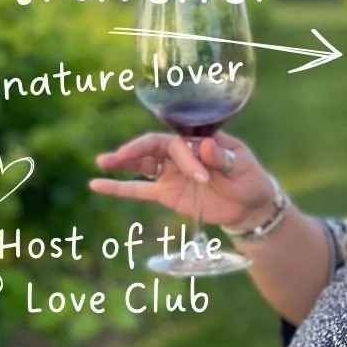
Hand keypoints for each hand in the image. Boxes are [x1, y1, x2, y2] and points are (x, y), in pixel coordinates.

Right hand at [90, 132, 277, 229]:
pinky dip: (118, 189)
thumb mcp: (243, 166)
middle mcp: (180, 154)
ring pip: (142, 164)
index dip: (185, 159)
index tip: (202, 177)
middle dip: (135, 150)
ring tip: (102, 161)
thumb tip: (208, 146)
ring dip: (122, 163)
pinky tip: (96, 185)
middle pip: (152, 147)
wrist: (250, 205)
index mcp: (198, 141)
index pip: (179, 143)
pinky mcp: (166, 194)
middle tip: (119, 156)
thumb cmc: (249, 179)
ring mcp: (171, 173)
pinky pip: (139, 190)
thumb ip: (224, 158)